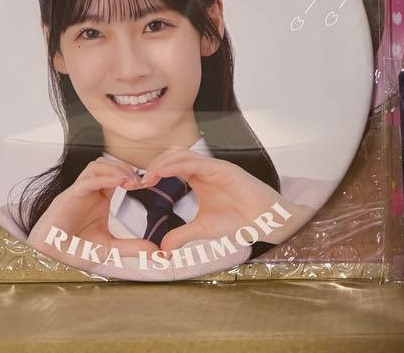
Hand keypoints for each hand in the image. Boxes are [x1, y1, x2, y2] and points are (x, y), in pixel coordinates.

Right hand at [28, 156, 156, 261]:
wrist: (50, 260)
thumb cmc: (74, 250)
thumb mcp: (109, 249)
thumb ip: (132, 247)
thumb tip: (156, 253)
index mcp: (100, 197)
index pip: (117, 174)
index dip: (132, 174)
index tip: (147, 183)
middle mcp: (89, 190)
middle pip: (107, 164)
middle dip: (125, 168)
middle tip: (140, 181)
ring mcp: (78, 192)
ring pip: (96, 166)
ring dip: (115, 169)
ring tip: (130, 181)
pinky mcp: (68, 197)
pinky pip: (86, 180)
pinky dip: (103, 178)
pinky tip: (119, 183)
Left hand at [139, 148, 309, 251]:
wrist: (263, 220)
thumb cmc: (238, 220)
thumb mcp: (203, 229)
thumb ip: (182, 234)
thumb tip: (163, 249)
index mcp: (199, 177)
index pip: (172, 166)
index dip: (155, 172)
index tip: (140, 185)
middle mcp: (205, 168)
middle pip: (174, 155)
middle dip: (155, 165)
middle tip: (140, 181)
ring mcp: (214, 166)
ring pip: (182, 155)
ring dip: (162, 163)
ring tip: (148, 177)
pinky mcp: (223, 169)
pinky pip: (196, 162)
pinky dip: (177, 165)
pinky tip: (163, 173)